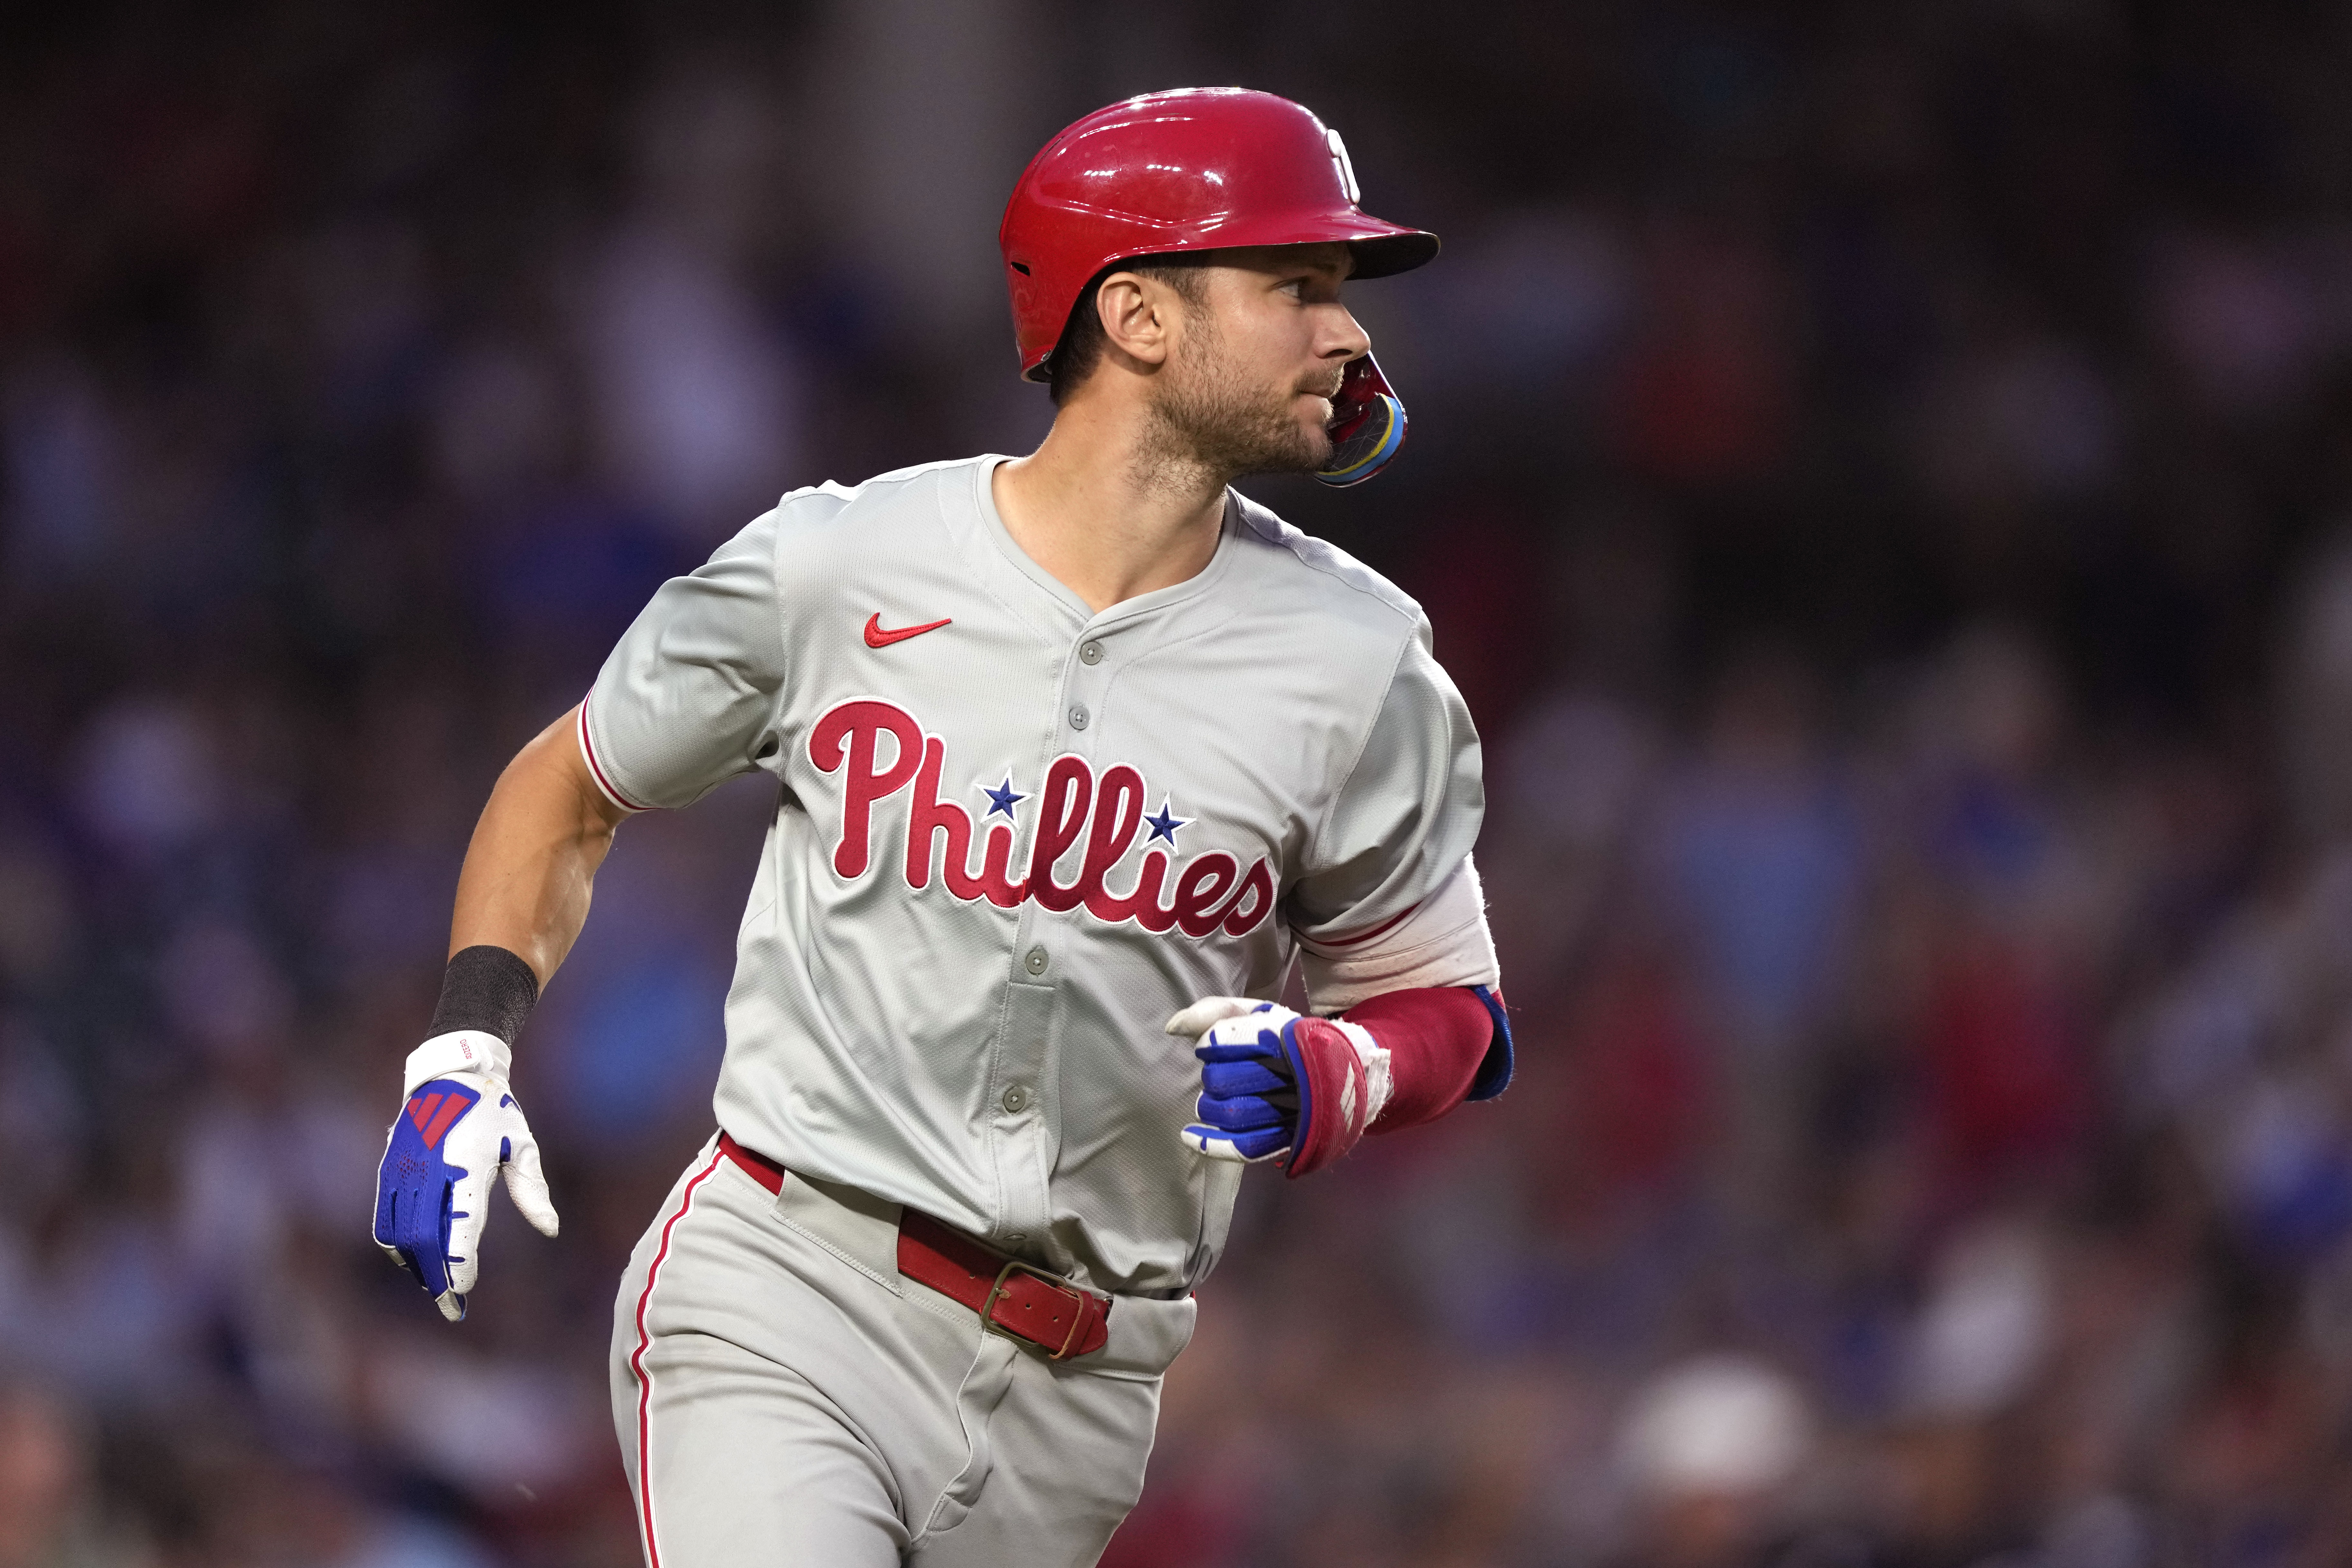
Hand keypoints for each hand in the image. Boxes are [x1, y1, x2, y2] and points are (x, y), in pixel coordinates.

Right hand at [373, 1031, 558, 1321]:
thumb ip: (533, 1191)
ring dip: (416, 1266)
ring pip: (399, 1234)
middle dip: (436, 1277)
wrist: (451, 1076)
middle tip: (451, 1306)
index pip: (459, 1225)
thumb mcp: (521, 1146)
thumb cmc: (495, 1113)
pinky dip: (397, 1246)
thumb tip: (551, 1229)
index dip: (459, 1263)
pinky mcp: (387, 1170)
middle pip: (424, 1239)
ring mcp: (403, 1170)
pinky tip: (415, 1260)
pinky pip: (384, 1219)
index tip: (465, 1289)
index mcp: (466, 1164)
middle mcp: (429, 1170)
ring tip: (436, 1287)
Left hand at [1168, 997, 1391, 1176]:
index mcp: (1282, 1036)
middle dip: (1210, 1075)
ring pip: (1231, 1113)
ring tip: (1213, 1098)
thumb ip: (1216, 1011)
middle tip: (1217, 1072)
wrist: (1348, 1071)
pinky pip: (1244, 1147)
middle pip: (1222, 1079)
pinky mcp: (1288, 1138)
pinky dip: (1211, 1144)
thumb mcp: (1261, 1013)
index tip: (1211, 1045)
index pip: (1224, 1040)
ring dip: (1209, 1106)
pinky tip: (1190, 1135)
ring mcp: (1291, 1110)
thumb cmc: (1291, 1039)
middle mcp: (1288, 1073)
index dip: (1209, 1043)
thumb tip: (1172, 1026)